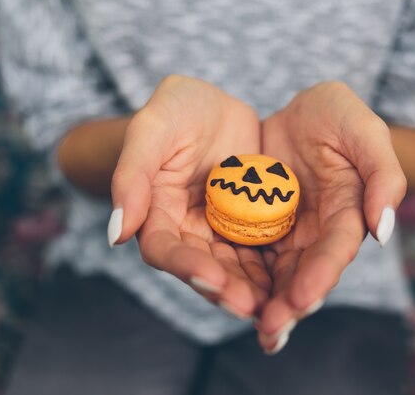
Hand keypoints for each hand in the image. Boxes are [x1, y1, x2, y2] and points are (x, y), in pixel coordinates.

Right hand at [109, 75, 270, 317]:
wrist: (213, 107)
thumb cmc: (175, 110)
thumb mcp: (153, 128)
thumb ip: (132, 175)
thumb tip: (116, 233)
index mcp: (158, 214)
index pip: (165, 249)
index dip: (185, 267)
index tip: (211, 279)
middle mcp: (189, 231)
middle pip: (204, 269)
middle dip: (227, 289)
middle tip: (251, 307)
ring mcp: (222, 230)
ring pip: (237, 268)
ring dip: (255, 290)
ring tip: (278, 306)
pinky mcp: (252, 225)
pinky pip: (265, 251)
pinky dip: (279, 269)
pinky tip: (299, 281)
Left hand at [256, 82, 406, 352]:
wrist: (298, 113)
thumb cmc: (336, 116)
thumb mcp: (363, 130)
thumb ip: (382, 175)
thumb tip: (385, 230)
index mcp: (345, 213)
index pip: (334, 250)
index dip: (320, 275)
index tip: (302, 300)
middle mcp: (315, 233)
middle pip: (304, 274)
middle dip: (289, 305)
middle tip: (270, 330)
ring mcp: (285, 234)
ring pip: (274, 275)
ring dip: (264, 304)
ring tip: (253, 329)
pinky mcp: (256, 228)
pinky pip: (245, 256)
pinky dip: (237, 279)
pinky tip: (223, 298)